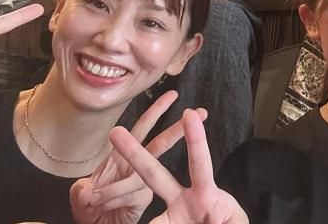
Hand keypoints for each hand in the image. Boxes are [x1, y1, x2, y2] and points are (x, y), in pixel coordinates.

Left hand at [70, 90, 207, 223]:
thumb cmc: (90, 211)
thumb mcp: (80, 197)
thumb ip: (82, 192)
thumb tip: (89, 190)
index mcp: (122, 157)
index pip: (143, 128)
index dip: (157, 111)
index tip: (173, 95)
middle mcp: (136, 168)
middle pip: (160, 144)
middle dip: (177, 129)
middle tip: (199, 113)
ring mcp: (142, 185)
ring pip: (141, 177)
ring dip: (115, 188)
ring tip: (94, 199)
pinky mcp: (143, 201)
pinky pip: (132, 196)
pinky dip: (112, 202)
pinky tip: (101, 207)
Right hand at [109, 108, 247, 223]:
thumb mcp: (235, 223)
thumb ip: (229, 220)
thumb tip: (194, 217)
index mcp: (204, 193)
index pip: (199, 162)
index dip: (196, 139)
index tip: (190, 114)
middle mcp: (180, 200)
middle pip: (153, 172)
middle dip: (134, 151)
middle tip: (116, 132)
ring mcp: (165, 216)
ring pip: (132, 199)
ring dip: (111, 195)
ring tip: (93, 199)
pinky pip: (146, 223)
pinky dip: (121, 218)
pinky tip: (106, 214)